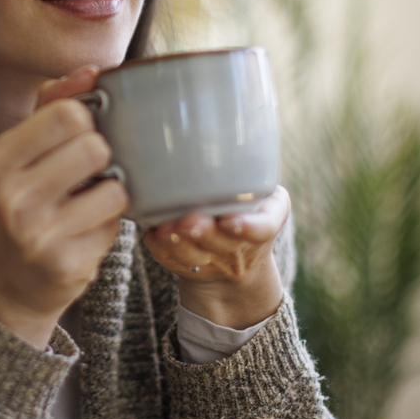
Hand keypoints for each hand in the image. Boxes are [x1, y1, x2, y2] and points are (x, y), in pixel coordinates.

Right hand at [0, 66, 128, 348]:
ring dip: (112, 192)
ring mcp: (38, 235)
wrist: (5, 286)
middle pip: (95, 146)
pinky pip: (117, 225)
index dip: (87, 119)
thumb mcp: (18, 155)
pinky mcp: (67, 264)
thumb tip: (92, 71)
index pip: (66, 113)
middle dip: (102, 156)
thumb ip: (51, 105)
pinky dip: (110, 224)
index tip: (82, 134)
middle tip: (89, 172)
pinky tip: (87, 231)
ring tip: (91, 202)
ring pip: (115, 187)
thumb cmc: (20, 206)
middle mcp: (12, 196)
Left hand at [142, 186, 290, 329]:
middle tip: (187, 222)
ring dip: (177, 244)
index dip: (248, 227)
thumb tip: (213, 146)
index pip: (263, 228)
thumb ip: (245, 180)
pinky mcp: (191, 272)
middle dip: (203, 232)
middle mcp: (246, 248)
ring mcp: (219, 265)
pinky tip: (151, 236)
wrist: (238, 260)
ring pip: (196, 258)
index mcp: (268, 219)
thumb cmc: (246, 209)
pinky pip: (174, 264)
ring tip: (164, 229)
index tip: (231, 222)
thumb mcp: (263, 195)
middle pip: (224, 244)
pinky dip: (160, 251)